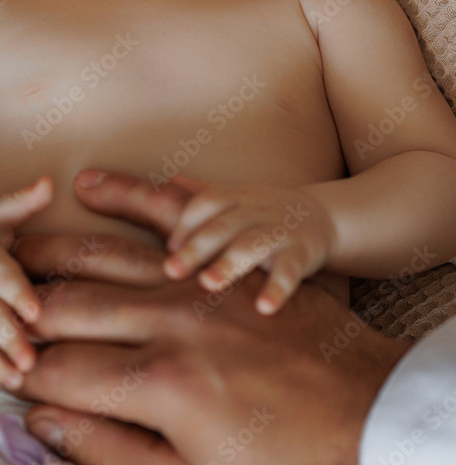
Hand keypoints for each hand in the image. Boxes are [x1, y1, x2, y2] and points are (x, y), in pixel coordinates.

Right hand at [11, 171, 410, 464]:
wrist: (367, 416)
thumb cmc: (280, 463)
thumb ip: (112, 452)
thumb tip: (42, 419)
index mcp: (159, 385)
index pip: (61, 370)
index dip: (19, 370)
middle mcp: (170, 322)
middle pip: (71, 305)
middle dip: (21, 305)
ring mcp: (199, 283)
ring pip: (107, 253)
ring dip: (53, 247)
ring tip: (15, 242)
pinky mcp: (225, 259)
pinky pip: (173, 213)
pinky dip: (129, 195)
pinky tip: (90, 183)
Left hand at [160, 175, 338, 313]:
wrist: (322, 218)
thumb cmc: (266, 213)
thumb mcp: (238, 198)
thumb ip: (204, 192)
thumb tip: (167, 180)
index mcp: (238, 197)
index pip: (207, 202)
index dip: (187, 223)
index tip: (170, 248)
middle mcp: (257, 210)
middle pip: (223, 225)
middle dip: (197, 247)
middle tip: (172, 270)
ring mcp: (280, 230)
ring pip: (252, 244)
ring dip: (229, 263)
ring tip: (208, 284)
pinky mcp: (302, 253)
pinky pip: (290, 270)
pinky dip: (278, 289)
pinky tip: (263, 308)